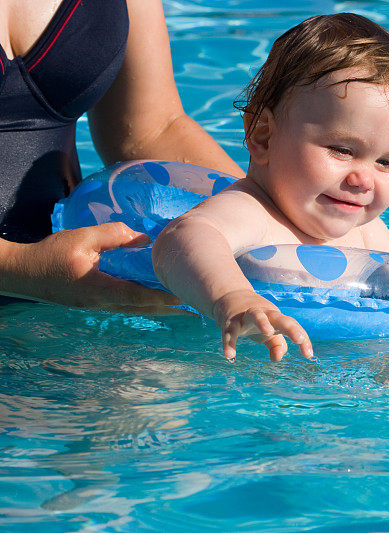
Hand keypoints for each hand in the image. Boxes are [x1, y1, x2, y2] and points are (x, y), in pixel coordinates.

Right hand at [4, 222, 180, 312]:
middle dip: (168, 308)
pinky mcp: (94, 304)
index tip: (183, 296)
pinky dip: (143, 304)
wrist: (21, 273)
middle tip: (194, 307)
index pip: (137, 295)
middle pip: (141, 308)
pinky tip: (155, 302)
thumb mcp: (81, 237)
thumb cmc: (50, 253)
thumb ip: (113, 235)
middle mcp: (100, 302)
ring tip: (183, 308)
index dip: (161, 296)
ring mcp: (97, 306)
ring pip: (134, 309)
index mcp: (98, 287)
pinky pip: (124, 306)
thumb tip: (143, 238)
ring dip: (158, 309)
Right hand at [212, 290, 313, 361]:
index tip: (309, 355)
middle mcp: (265, 314)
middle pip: (280, 318)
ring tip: (268, 333)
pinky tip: (230, 355)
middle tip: (299, 339)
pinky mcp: (230, 321)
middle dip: (291, 328)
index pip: (293, 327)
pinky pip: (230, 331)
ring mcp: (247, 315)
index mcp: (276, 318)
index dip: (302, 340)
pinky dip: (229, 342)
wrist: (230, 297)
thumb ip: (277, 344)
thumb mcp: (268, 332)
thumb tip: (278, 358)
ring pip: (256, 315)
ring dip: (263, 322)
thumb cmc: (255, 318)